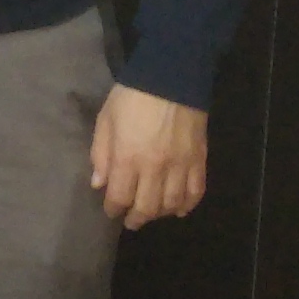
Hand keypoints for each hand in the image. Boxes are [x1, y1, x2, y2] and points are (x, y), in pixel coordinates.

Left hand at [91, 87, 208, 227]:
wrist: (172, 78)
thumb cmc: (131, 97)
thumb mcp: (105, 120)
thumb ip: (101, 154)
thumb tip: (99, 183)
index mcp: (128, 158)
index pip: (120, 197)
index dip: (113, 208)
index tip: (110, 210)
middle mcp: (155, 167)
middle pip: (147, 206)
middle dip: (136, 218)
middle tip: (130, 221)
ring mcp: (180, 165)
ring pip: (172, 203)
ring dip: (161, 214)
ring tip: (152, 214)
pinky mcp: (199, 159)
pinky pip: (196, 190)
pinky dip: (188, 204)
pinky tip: (179, 209)